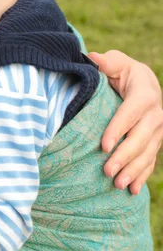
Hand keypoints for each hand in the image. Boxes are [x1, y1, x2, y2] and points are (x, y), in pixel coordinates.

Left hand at [89, 50, 162, 193]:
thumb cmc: (123, 72)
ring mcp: (157, 131)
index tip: (103, 145)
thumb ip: (106, 62)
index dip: (118, 129)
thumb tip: (92, 58)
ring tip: (118, 185)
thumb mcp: (116, 63)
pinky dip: (142, 177)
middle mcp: (156, 114)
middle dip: (125, 156)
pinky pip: (151, 162)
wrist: (144, 83)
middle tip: (107, 171)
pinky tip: (133, 192)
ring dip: (134, 171)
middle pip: (141, 138)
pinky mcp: (155, 142)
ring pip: (148, 153)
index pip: (131, 113)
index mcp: (145, 94)